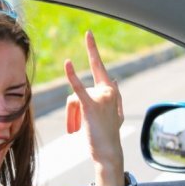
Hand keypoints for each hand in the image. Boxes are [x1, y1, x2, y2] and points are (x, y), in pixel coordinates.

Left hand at [64, 31, 124, 181]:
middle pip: (78, 92)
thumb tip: (116, 80)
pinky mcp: (91, 106)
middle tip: (75, 119)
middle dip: (72, 111)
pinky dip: (73, 77)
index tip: (88, 34)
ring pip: (72, 101)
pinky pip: (78, 90)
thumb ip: (114, 96)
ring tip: (75, 131)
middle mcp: (108, 90)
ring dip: (70, 118)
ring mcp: (101, 98)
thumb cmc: (107, 134)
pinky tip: (68, 63)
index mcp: (111, 90)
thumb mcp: (112, 113)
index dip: (92, 49)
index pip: (99, 66)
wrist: (108, 152)